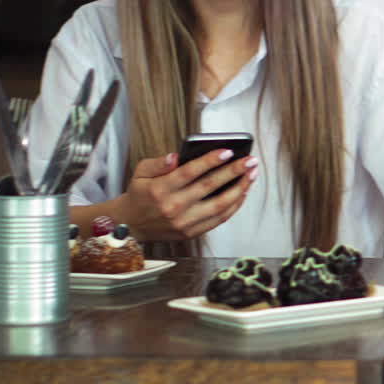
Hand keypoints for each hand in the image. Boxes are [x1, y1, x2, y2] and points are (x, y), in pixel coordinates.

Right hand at [117, 149, 258, 240]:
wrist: (131, 224)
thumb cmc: (140, 194)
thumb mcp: (140, 172)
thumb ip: (158, 163)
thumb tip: (175, 157)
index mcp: (160, 189)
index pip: (190, 172)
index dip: (210, 161)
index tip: (228, 151)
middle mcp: (173, 207)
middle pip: (209, 187)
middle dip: (234, 172)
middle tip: (250, 161)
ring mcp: (183, 222)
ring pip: (219, 205)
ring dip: (239, 189)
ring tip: (251, 175)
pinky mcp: (190, 233)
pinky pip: (218, 219)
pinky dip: (233, 206)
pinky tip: (242, 192)